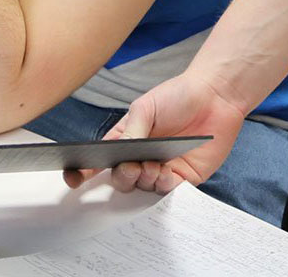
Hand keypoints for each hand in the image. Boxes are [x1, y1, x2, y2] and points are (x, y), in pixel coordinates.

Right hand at [62, 71, 245, 192]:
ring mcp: (161, 169)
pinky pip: (167, 192)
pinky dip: (162, 185)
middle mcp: (140, 157)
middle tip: (130, 166)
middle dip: (121, 176)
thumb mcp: (146, 106)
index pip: (101, 158)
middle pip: (120, 179)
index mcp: (126, 138)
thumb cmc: (177, 96)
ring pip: (142, 188)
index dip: (83, 170)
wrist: (213, 97)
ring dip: (143, 180)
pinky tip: (166, 171)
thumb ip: (131, 130)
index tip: (73, 177)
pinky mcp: (183, 178)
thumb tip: (119, 153)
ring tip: (151, 165)